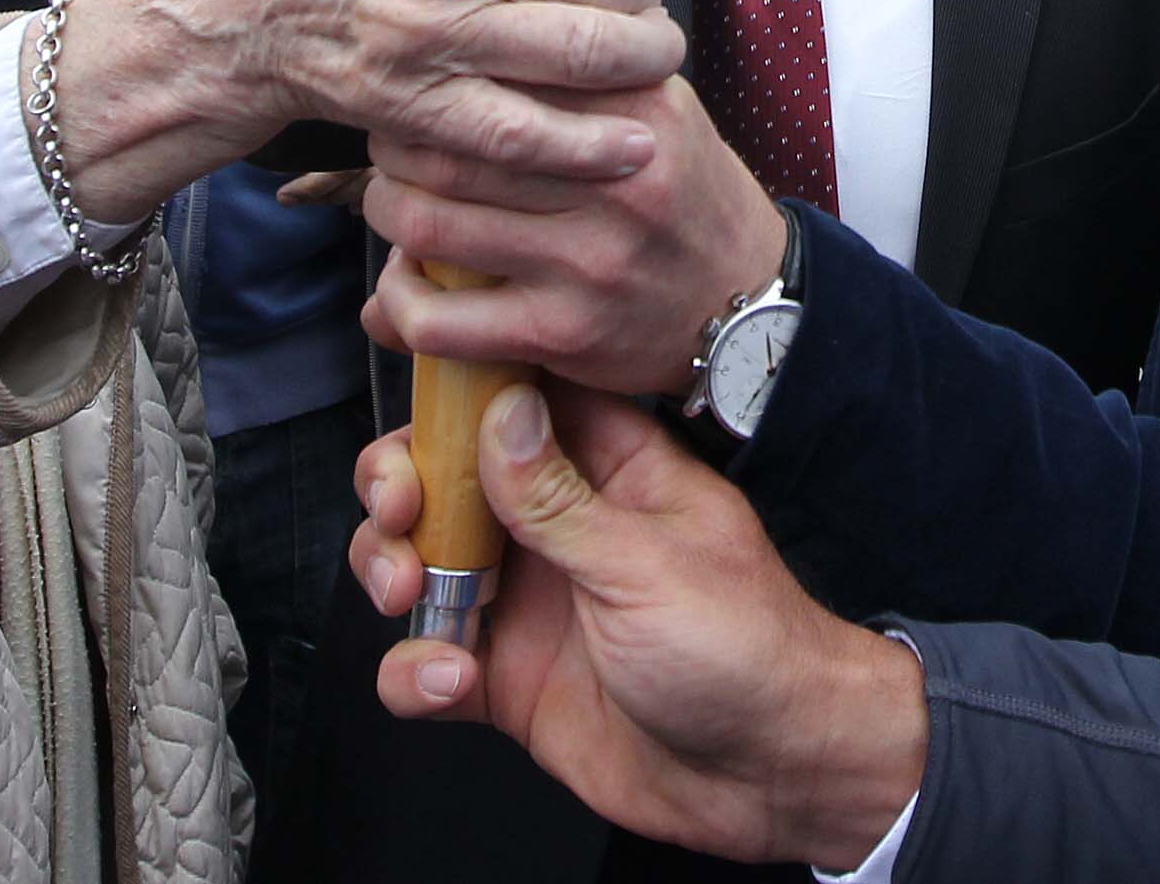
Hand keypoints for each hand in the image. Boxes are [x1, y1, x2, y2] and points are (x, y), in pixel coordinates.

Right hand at [43, 0, 686, 223]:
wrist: (213, 11)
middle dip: (647, 2)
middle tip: (650, 12)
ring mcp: (431, 27)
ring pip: (587, 53)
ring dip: (641, 66)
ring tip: (651, 64)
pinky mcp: (411, 102)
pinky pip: (527, 133)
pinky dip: (591, 147)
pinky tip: (631, 148)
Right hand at [355, 384, 927, 869]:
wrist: (769, 773)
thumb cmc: (745, 648)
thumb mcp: (645, 561)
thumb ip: (557, 496)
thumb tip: (501, 410)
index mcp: (610, 473)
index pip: (523, 399)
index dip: (462, 387)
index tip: (416, 388)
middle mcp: (559, 530)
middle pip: (449, 477)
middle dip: (403, 484)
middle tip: (402, 510)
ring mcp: (529, 603)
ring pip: (422, 562)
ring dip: (390, 569)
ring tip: (408, 593)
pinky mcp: (507, 680)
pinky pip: (427, 664)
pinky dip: (414, 671)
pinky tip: (447, 678)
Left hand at [363, 77, 789, 395]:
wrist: (749, 301)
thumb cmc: (685, 197)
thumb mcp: (658, 110)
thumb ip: (582, 71)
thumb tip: (486, 34)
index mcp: (633, 107)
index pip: (500, 71)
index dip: (439, 79)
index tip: (423, 84)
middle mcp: (612, 178)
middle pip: (450, 148)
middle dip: (396, 146)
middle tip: (390, 144)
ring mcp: (586, 260)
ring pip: (430, 230)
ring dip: (388, 216)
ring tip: (392, 204)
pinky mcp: (563, 331)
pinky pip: (441, 321)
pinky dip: (400, 303)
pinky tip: (405, 286)